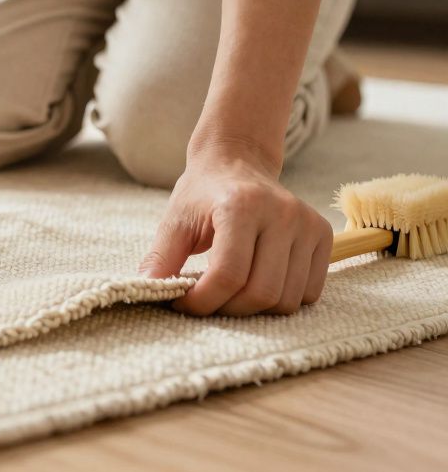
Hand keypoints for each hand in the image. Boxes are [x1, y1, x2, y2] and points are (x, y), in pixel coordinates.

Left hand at [140, 150, 332, 315]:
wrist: (237, 162)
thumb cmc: (203, 194)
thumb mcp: (175, 220)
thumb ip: (162, 256)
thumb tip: (147, 288)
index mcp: (241, 206)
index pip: (228, 275)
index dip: (203, 300)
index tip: (183, 303)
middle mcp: (282, 214)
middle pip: (261, 293)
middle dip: (228, 309)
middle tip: (206, 302)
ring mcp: (308, 225)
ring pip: (288, 299)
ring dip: (255, 309)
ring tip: (230, 293)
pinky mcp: (323, 236)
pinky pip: (309, 293)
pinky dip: (281, 299)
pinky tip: (257, 283)